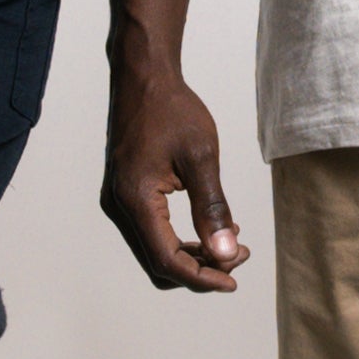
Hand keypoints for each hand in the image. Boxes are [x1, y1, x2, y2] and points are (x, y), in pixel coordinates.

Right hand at [102, 47, 247, 291]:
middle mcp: (119, 207)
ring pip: (155, 251)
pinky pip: (152, 233)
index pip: (167, 260)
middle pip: (158, 264)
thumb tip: (226, 252)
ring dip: (192, 256)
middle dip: (200, 269)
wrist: (143, 78)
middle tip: (240, 254)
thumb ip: (213, 208)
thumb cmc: (171, 110)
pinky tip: (211, 228)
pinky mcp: (126, 195)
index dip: (202, 277)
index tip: (234, 280)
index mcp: (135, 199)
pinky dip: (181, 240)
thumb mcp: (201, 158)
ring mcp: (118, 202)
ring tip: (232, 243)